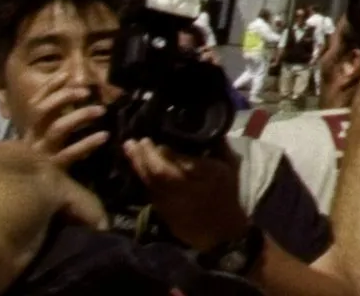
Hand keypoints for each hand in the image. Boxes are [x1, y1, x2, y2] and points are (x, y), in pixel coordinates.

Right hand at [23, 77, 112, 167]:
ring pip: (57, 129)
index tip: (66, 75)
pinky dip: (87, 143)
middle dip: (63, 97)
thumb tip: (71, 95)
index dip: (49, 88)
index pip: (35, 104)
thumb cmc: (40, 167)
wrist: (26, 200)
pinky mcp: (52, 171)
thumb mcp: (45, 142)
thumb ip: (54, 121)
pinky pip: (70, 154)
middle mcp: (32, 141)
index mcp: (29, 132)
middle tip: (86, 92)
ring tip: (101, 111)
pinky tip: (104, 136)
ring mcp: (41, 156)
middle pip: (41, 111)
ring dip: (80, 116)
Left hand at [124, 137, 251, 251]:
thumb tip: (208, 127)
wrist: (221, 232)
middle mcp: (188, 188)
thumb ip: (220, 146)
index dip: (165, 152)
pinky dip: (142, 178)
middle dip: (146, 155)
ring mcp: (174, 202)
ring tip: (129, 148)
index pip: (183, 162)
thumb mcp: (231, 167)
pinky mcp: (164, 211)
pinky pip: (150, 192)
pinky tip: (136, 166)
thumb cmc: (227, 195)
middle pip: (161, 172)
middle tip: (135, 140)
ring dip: (138, 165)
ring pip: (151, 182)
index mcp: (208, 175)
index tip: (152, 138)